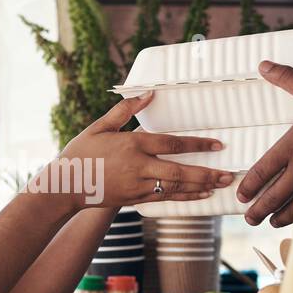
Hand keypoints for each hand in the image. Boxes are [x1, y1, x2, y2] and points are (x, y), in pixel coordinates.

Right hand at [51, 92, 235, 209]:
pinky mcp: (135, 199)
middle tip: (228, 174)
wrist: (64, 186)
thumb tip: (149, 93)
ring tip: (222, 184)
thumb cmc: (81, 153)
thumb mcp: (100, 126)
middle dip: (206, 172)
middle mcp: (138, 166)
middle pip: (179, 171)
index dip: (197, 144)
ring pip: (175, 187)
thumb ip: (125, 110)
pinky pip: (165, 198)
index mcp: (131, 144)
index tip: (217, 145)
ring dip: (201, 186)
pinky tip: (201, 195)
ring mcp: (137, 185)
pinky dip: (185, 196)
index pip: (171, 143)